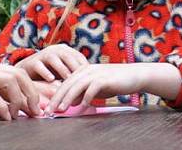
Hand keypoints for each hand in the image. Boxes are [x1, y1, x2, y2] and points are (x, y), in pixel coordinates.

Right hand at [0, 56, 40, 119]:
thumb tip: (4, 108)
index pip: (16, 71)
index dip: (30, 88)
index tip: (35, 106)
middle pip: (18, 74)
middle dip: (31, 94)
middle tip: (35, 112)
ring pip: (9, 80)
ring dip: (19, 99)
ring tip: (21, 115)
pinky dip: (2, 106)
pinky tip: (5, 117)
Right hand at [16, 44, 88, 81]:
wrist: (27, 72)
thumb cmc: (50, 73)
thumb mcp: (63, 72)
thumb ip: (74, 75)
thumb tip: (90, 87)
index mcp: (66, 51)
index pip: (79, 57)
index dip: (86, 68)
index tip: (91, 79)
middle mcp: (55, 50)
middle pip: (68, 56)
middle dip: (75, 68)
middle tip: (82, 80)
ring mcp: (43, 54)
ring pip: (55, 60)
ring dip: (62, 69)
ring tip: (68, 79)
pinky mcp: (33, 61)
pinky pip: (40, 66)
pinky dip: (46, 72)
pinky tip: (51, 79)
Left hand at [45, 63, 179, 112]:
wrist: (134, 75)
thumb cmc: (114, 82)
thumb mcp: (96, 87)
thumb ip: (83, 93)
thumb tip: (70, 102)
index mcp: (83, 70)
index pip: (65, 83)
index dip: (55, 96)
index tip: (47, 108)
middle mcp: (87, 70)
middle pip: (67, 84)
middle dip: (56, 98)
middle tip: (48, 111)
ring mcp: (96, 73)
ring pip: (77, 85)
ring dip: (67, 98)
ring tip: (60, 109)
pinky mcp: (105, 78)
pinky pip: (92, 88)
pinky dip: (86, 97)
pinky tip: (82, 106)